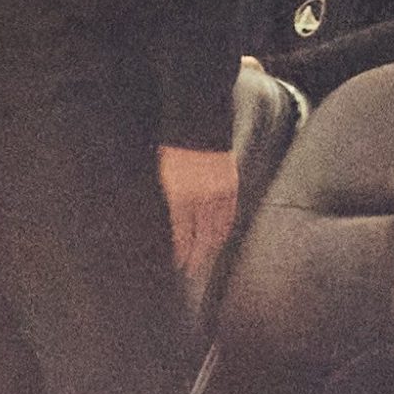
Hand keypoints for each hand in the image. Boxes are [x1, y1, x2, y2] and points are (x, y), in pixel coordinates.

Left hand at [160, 141, 240, 285]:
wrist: (198, 122)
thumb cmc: (173, 145)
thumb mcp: (162, 175)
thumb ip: (169, 201)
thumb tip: (171, 222)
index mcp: (180, 195)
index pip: (182, 234)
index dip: (181, 253)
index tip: (178, 264)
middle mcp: (202, 198)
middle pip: (201, 238)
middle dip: (196, 257)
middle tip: (191, 272)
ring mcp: (219, 193)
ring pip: (218, 229)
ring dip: (211, 247)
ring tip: (205, 260)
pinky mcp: (231, 186)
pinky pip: (230, 215)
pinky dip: (225, 230)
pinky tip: (220, 238)